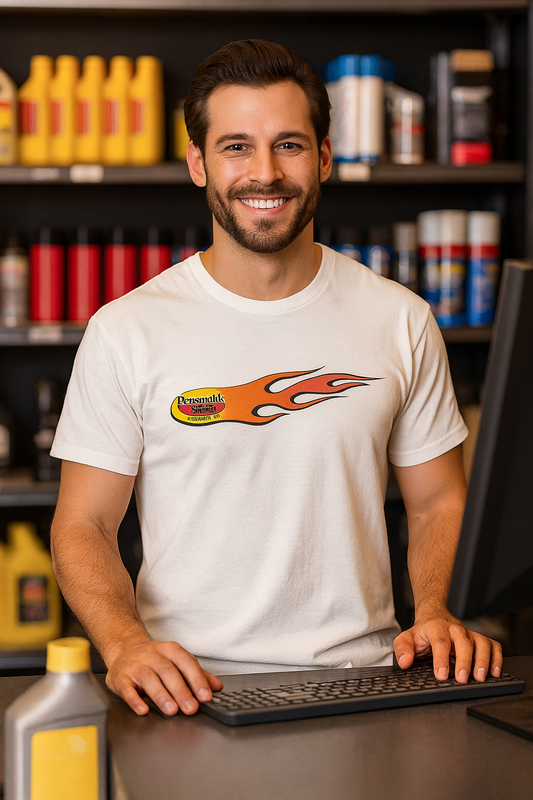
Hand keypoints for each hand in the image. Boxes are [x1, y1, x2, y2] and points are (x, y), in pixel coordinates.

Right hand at [105, 637, 223, 715]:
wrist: (124, 648)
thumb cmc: (154, 658)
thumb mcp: (176, 660)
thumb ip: (197, 674)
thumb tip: (217, 687)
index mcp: (170, 650)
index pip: (186, 662)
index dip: (197, 679)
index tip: (205, 696)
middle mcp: (153, 656)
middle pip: (169, 672)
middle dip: (181, 691)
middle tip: (191, 708)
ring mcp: (136, 666)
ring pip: (150, 679)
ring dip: (162, 696)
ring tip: (172, 710)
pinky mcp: (121, 677)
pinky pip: (127, 688)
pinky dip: (135, 700)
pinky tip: (143, 710)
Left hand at [393, 612, 502, 683]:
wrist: (434, 617)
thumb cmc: (422, 633)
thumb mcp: (406, 638)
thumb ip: (402, 649)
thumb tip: (405, 662)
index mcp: (436, 628)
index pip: (440, 642)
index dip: (441, 659)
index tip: (441, 675)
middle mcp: (455, 629)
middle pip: (463, 643)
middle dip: (464, 662)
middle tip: (462, 679)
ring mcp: (469, 634)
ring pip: (481, 643)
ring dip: (483, 660)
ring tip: (480, 677)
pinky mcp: (480, 639)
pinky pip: (493, 645)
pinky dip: (497, 658)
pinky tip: (494, 672)